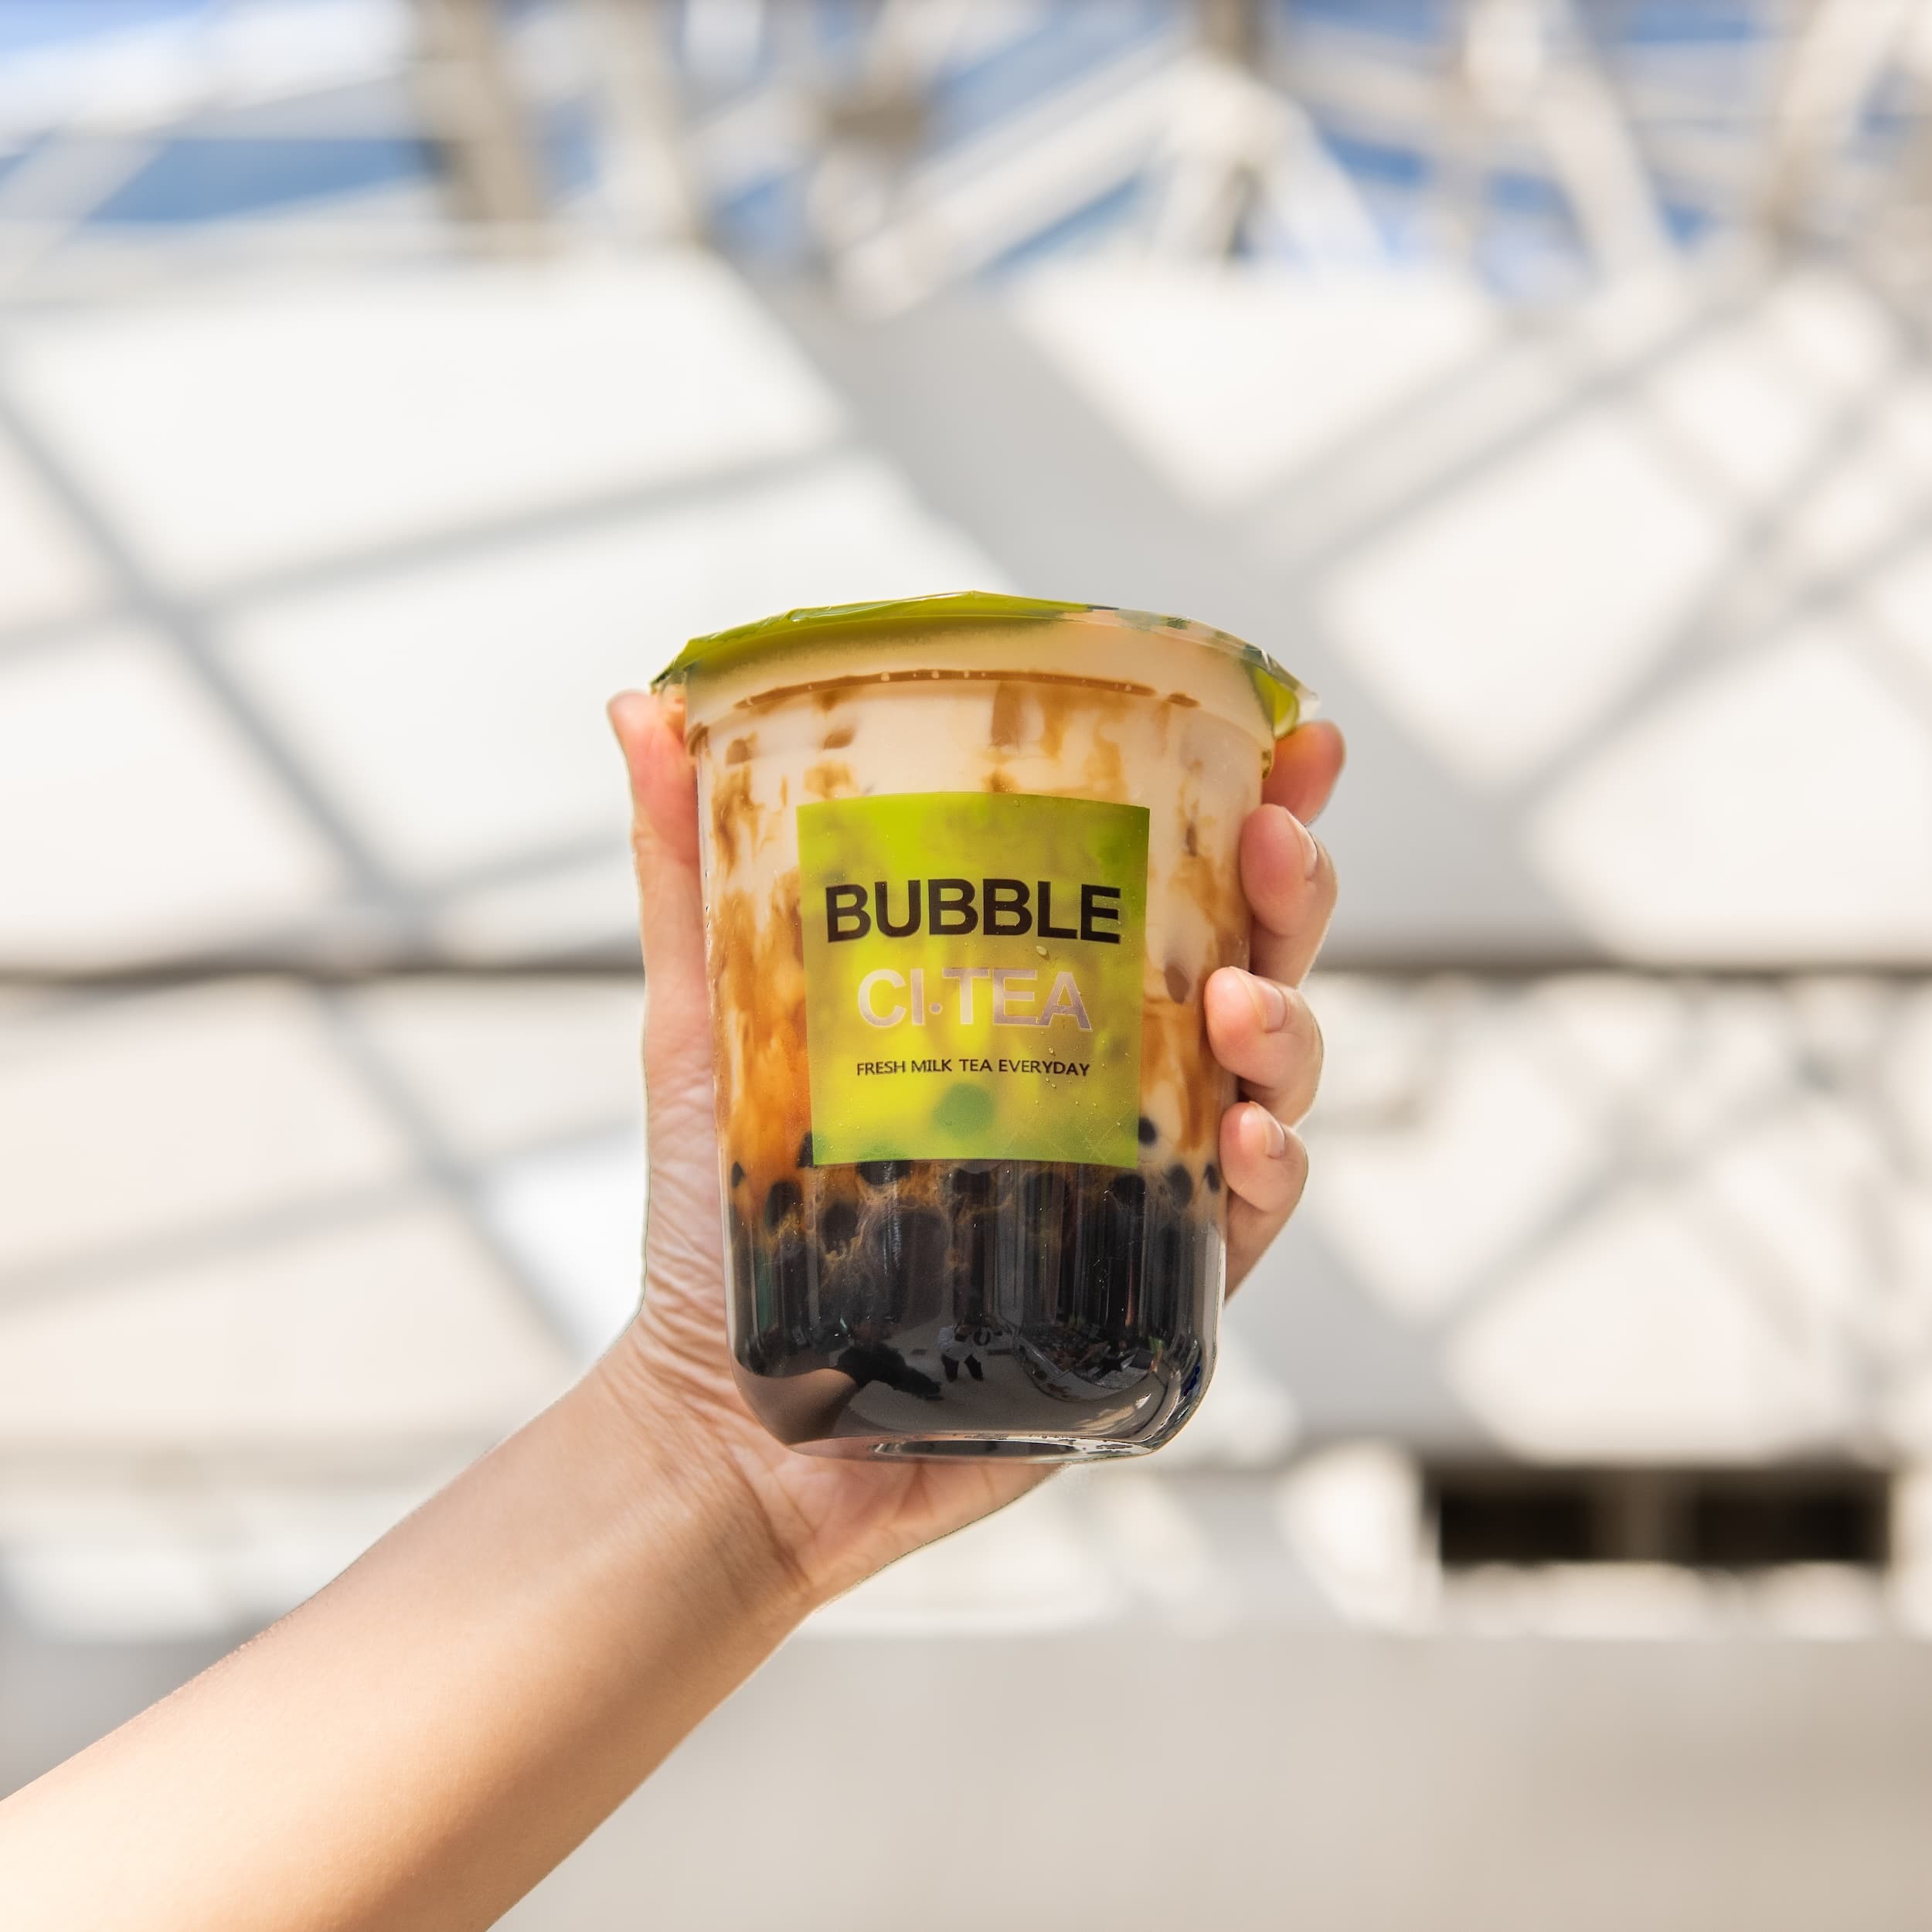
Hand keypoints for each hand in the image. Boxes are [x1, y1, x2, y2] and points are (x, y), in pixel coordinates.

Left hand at [603, 693, 1342, 1611]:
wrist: (721, 1417)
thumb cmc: (724, 1213)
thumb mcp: (706, 1020)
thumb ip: (687, 867)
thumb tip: (636, 701)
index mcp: (1041, 994)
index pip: (1169, 873)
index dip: (1250, 794)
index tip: (1288, 732)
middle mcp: (1110, 1078)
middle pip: (1251, 955)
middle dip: (1289, 884)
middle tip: (1271, 833)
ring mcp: (1141, 1184)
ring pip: (1275, 1079)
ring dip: (1288, 1022)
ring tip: (1232, 998)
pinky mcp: (1149, 1293)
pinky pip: (1249, 1223)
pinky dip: (1269, 1171)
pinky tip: (1246, 1140)